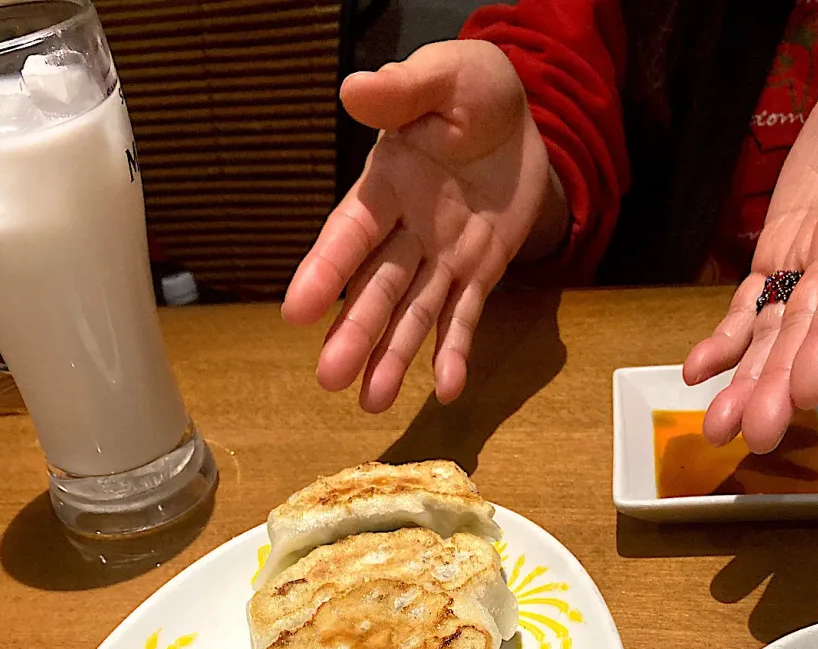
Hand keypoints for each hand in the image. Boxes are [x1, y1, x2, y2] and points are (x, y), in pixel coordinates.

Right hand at [282, 40, 564, 411]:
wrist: (521, 117)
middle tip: (329, 379)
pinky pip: (465, 318)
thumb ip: (405, 91)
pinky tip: (445, 390)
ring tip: (369, 404)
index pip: (351, 234)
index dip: (325, 273)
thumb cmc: (472, 89)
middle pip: (376, 289)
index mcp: (386, 184)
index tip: (296, 313)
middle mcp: (405, 230)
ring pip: (413, 314)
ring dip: (392, 358)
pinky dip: (454, 353)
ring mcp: (440, 258)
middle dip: (354, 333)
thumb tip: (356, 89)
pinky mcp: (477, 273)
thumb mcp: (445, 76)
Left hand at [684, 11, 817, 452]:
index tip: (812, 389)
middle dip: (782, 385)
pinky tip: (695, 375)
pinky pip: (747, 307)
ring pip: (773, 333)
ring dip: (747, 382)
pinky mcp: (779, 257)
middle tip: (755, 435)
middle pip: (809, 332)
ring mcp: (809, 264)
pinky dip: (721, 341)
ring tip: (717, 429)